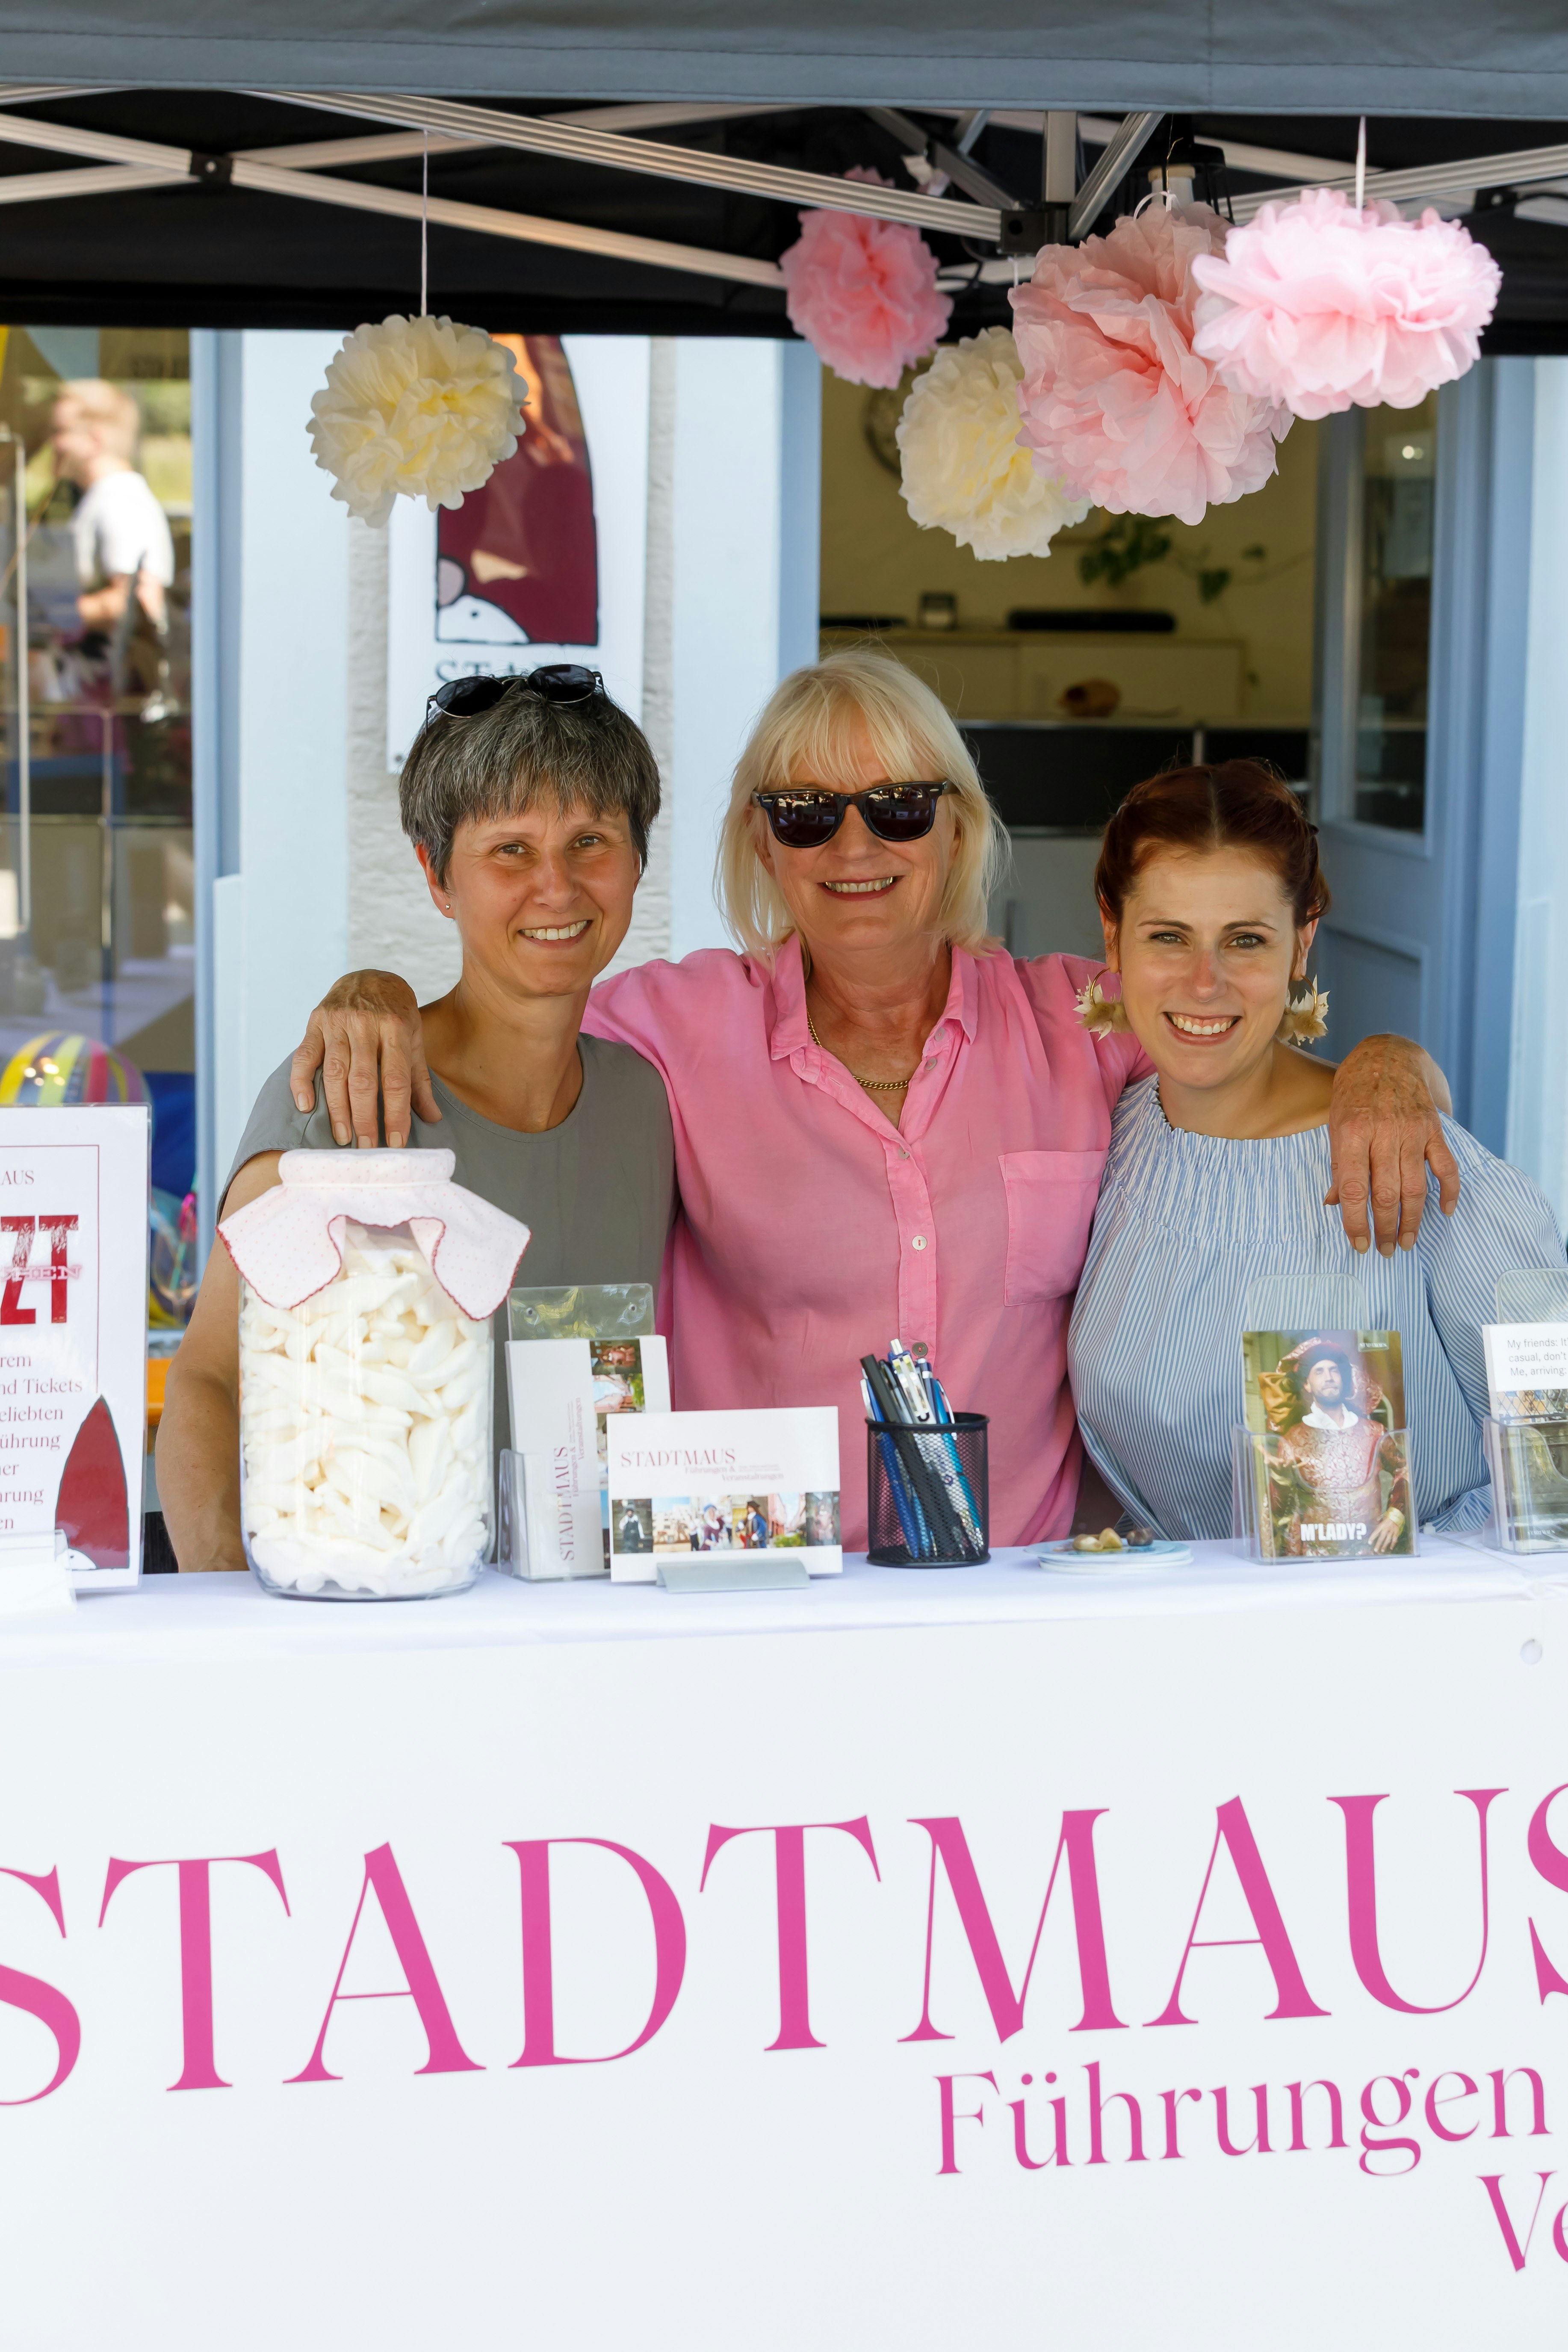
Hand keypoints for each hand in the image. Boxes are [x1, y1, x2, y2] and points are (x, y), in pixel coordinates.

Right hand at [288, 970, 436, 1149]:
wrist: (370, 975)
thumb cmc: (396, 1014)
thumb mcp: (415, 1039)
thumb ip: (419, 1079)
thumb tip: (432, 1118)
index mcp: (396, 1028)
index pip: (396, 1080)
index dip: (396, 1114)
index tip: (395, 1143)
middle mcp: (365, 1024)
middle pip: (363, 1080)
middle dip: (364, 1119)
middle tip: (367, 1149)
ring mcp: (337, 1022)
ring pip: (334, 1072)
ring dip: (337, 1109)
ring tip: (343, 1137)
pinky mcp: (315, 1022)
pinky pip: (304, 1055)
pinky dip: (301, 1081)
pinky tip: (305, 1106)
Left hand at [1324, 1035, 1458, 1255]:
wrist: (1387, 1054)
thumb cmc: (1353, 1093)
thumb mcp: (1334, 1124)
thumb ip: (1337, 1165)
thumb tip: (1333, 1204)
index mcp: (1350, 1133)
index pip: (1352, 1189)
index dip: (1355, 1223)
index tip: (1358, 1245)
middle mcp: (1383, 1133)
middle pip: (1386, 1194)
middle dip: (1385, 1229)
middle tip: (1385, 1251)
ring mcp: (1412, 1131)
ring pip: (1415, 1187)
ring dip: (1413, 1220)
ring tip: (1407, 1242)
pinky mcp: (1434, 1129)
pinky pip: (1446, 1166)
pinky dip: (1449, 1191)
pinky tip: (1445, 1212)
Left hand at [1369, 1509, 1404, 1554]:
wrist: (1396, 1515)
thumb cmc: (1387, 1517)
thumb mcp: (1381, 1518)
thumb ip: (1377, 1522)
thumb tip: (1373, 1524)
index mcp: (1382, 1525)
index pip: (1376, 1532)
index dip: (1372, 1538)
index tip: (1369, 1542)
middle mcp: (1386, 1529)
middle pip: (1381, 1538)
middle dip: (1378, 1544)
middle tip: (1375, 1550)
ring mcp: (1392, 1531)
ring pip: (1388, 1540)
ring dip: (1385, 1545)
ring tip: (1382, 1550)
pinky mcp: (1396, 1532)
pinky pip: (1394, 1539)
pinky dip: (1393, 1544)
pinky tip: (1391, 1548)